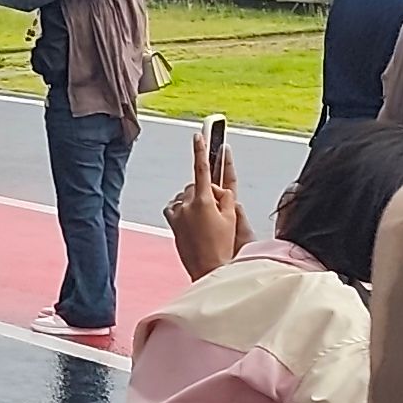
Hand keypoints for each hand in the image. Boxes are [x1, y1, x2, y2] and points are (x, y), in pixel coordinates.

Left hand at [166, 148, 248, 280]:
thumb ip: (226, 196)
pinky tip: (193, 220)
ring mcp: (176, 212)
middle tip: (218, 209)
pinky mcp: (170, 220)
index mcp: (204, 200)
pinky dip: (184, 208)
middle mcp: (187, 204)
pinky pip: (176, 205)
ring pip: (187, 195)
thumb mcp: (231, 217)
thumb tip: (219, 187)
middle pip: (197, 184)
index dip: (201, 150)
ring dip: (195, 200)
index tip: (198, 135)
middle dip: (207, 191)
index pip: (202, 169)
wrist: (207, 267)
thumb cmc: (223, 244)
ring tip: (206, 221)